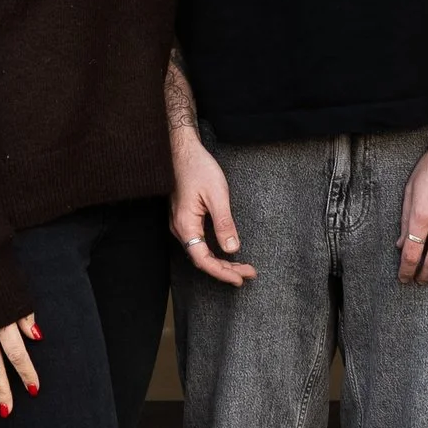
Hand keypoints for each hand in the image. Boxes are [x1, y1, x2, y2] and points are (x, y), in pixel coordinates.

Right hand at [170, 129, 254, 286]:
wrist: (182, 149)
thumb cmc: (198, 168)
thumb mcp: (217, 195)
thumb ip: (224, 224)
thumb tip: (232, 249)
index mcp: (185, 225)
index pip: (203, 260)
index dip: (222, 272)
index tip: (241, 278)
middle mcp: (179, 228)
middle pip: (202, 259)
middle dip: (226, 269)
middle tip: (248, 273)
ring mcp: (180, 224)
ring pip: (200, 251)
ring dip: (220, 261)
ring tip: (241, 266)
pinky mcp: (184, 218)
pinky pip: (198, 242)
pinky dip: (213, 250)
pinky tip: (225, 250)